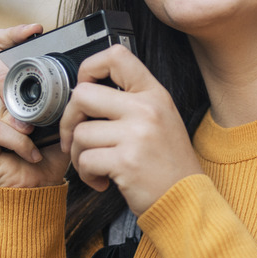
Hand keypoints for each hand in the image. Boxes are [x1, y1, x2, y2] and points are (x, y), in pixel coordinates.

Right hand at [0, 24, 71, 188]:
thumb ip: (59, 95)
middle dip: (2, 70)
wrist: (36, 188)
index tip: (36, 31)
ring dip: (10, 111)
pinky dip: (14, 139)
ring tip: (30, 129)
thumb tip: (76, 73)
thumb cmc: (45, 151)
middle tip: (23, 92)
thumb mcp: (58, 117)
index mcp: (1, 84)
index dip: (11, 34)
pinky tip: (29, 150)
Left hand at [58, 44, 201, 213]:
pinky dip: (87, 175)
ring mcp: (136, 134)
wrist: (186, 200)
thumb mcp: (161, 120)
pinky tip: (102, 180)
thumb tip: (86, 95)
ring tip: (96, 165)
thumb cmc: (169, 165)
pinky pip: (85, 161)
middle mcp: (146, 109)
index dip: (89, 68)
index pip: (116, 56)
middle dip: (70, 119)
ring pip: (81, 133)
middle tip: (75, 137)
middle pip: (83, 94)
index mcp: (154, 94)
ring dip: (79, 155)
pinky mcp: (125, 161)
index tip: (84, 88)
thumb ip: (130, 101)